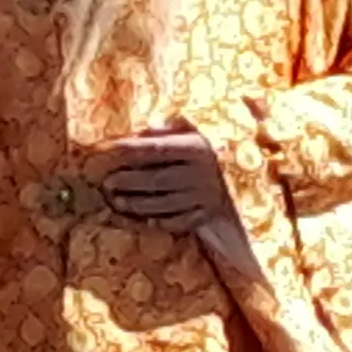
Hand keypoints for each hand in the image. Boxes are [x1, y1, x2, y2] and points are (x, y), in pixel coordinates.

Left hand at [94, 128, 235, 237]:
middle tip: (106, 182)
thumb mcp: (194, 131)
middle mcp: (202, 173)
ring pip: (165, 204)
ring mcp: (204, 197)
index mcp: (198, 148)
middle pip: (158, 179)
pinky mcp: (206, 216)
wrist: (246, 175)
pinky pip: (178, 222)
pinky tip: (141, 220)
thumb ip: (169, 129)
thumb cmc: (207, 149)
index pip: (157, 148)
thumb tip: (143, 130)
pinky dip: (159, 222)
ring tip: (116, 201)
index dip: (130, 150)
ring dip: (137, 204)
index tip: (108, 150)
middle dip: (129, 181)